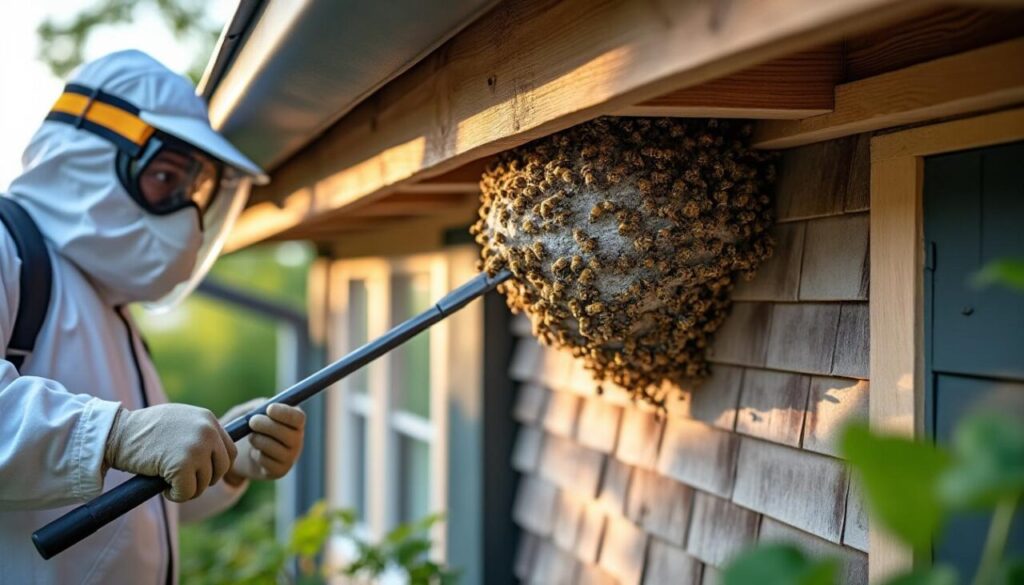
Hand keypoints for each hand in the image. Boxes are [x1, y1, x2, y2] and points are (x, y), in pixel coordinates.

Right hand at [104, 404, 236, 501]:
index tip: (200, 473)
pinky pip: (188, 492)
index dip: (216, 467)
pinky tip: (164, 486)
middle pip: (222, 469)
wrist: (116, 433)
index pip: (229, 452)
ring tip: (168, 480)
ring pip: (205, 483)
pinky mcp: (182, 465)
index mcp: (208, 419)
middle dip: (204, 480)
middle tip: (183, 480)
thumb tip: (216, 454)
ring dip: (187, 488)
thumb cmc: (144, 430)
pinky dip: (176, 495)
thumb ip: (200, 432)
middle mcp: (207, 432)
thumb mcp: (180, 420)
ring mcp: (196, 448)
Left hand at [219, 398, 304, 484]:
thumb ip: (257, 406)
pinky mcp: (279, 471)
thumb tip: (262, 407)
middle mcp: (297, 440)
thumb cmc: (246, 426)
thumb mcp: (249, 411)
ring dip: (259, 440)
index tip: (269, 409)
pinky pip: (268, 462)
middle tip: (252, 422)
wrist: (239, 451)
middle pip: (289, 434)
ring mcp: (290, 457)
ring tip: (251, 438)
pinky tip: (255, 453)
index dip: (285, 413)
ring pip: (276, 448)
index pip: (298, 418)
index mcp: (294, 422)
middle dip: (268, 426)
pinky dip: (257, 456)